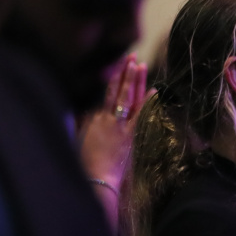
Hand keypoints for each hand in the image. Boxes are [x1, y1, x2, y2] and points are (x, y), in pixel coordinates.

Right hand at [78, 55, 148, 186]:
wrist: (95, 180)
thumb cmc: (85, 164)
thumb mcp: (79, 139)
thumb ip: (83, 123)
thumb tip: (84, 110)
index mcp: (94, 118)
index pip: (106, 94)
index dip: (114, 79)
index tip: (121, 65)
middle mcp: (107, 118)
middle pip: (117, 90)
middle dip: (124, 72)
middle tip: (132, 56)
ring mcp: (119, 126)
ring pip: (128, 98)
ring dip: (134, 80)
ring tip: (140, 64)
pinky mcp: (131, 136)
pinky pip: (141, 115)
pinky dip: (148, 102)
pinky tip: (155, 90)